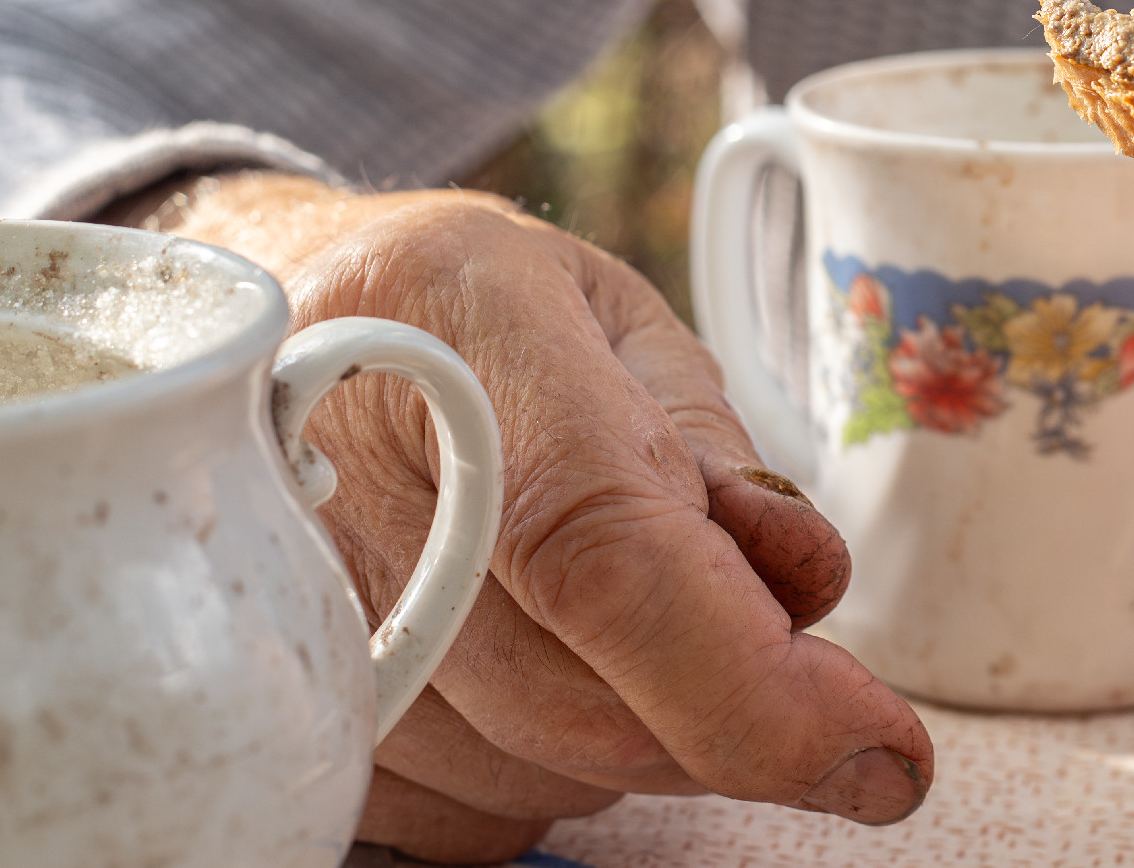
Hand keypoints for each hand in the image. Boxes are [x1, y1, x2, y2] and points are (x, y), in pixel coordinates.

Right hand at [120, 174, 930, 863]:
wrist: (261, 323)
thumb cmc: (471, 316)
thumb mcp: (615, 324)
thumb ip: (717, 451)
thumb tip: (805, 588)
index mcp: (462, 325)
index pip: (606, 549)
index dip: (749, 678)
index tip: (877, 752)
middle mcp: (336, 469)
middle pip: (583, 701)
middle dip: (719, 707)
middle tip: (744, 625)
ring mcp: (276, 603)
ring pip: (530, 780)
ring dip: (620, 730)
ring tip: (580, 601)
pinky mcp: (256, 705)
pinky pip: (455, 817)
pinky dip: (527, 769)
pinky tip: (513, 654)